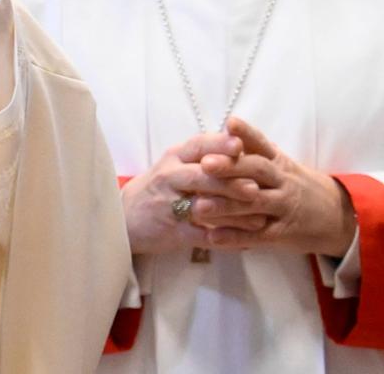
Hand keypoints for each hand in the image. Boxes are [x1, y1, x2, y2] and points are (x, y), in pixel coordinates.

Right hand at [120, 131, 256, 254]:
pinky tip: (246, 241)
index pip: (197, 146)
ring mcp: (168, 206)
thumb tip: (243, 141)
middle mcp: (169, 178)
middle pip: (200, 176)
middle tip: (255, 187)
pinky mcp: (173, 232)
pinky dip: (226, 239)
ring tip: (259, 218)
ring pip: (203, 208)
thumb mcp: (175, 164)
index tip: (240, 146)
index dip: (218, 146)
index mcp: (174, 158)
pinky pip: (202, 236)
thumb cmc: (159, 188)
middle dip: (229, 182)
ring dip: (233, 214)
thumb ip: (204, 155)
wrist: (124, 218)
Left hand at [186, 116, 356, 258]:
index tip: (230, 123)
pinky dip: (235, 236)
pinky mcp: (284, 233)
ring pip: (255, 204)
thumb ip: (255, 148)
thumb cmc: (296, 185)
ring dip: (226, 206)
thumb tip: (223, 127)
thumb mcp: (281, 163)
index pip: (263, 144)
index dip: (247, 133)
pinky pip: (258, 235)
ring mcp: (285, 207)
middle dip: (231, 167)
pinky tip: (212, 237)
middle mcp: (283, 181)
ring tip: (198, 206)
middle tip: (205, 164)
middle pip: (258, 171)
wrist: (338, 215)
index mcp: (278, 162)